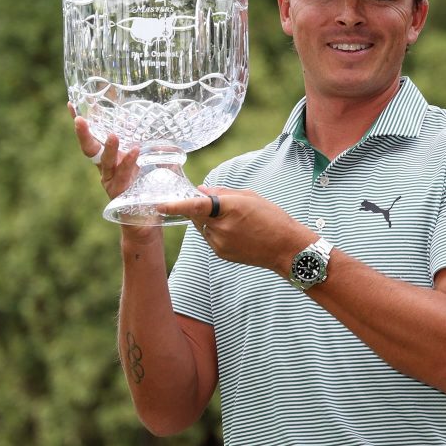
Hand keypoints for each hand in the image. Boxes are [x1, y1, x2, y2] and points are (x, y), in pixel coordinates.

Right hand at [68, 102, 140, 200]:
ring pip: (106, 162)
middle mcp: (105, 167)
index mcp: (108, 156)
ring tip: (113, 135)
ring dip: (109, 148)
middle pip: (90, 148)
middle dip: (83, 133)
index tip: (72, 105)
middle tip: (79, 119)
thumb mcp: (144, 159)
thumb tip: (146, 122)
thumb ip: (143, 143)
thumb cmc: (143, 184)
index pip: (92, 136)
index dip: (81, 123)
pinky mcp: (119, 192)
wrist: (145, 214)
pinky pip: (123, 174)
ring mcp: (110, 180)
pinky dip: (129, 162)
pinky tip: (134, 151)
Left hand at [157, 187, 317, 276]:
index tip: (159, 204)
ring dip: (211, 221)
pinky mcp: (220, 254)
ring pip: (203, 227)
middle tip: (222, 206)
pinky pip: (210, 238)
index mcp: (230, 208)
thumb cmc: (272, 218)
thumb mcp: (250, 197)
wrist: (286, 248)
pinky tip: (238, 233)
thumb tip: (201, 191)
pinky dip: (217, 233)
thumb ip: (222, 193)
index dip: (176, 205)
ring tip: (237, 222)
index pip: (196, 205)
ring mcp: (220, 243)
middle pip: (197, 215)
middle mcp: (221, 227)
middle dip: (202, 208)